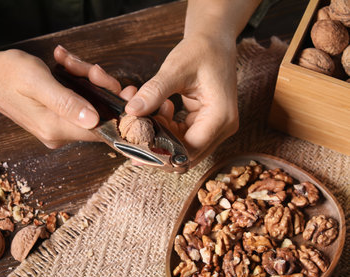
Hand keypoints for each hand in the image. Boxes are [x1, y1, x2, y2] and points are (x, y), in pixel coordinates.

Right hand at [0, 45, 129, 147]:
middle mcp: (58, 135)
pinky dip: (75, 82)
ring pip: (88, 105)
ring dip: (84, 80)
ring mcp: (56, 128)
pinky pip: (77, 102)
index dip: (118, 111)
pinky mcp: (54, 119)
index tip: (127, 90)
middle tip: (84, 65)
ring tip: (66, 61)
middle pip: (97, 116)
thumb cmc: (7, 73)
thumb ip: (66, 102)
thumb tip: (94, 120)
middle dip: (98, 86)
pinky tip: (63, 65)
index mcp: (55, 129)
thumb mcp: (37, 82)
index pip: (101, 130)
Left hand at [125, 35, 238, 165]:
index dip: (161, 154)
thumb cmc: (200, 51)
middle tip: (136, 134)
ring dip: (163, 137)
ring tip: (151, 114)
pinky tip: (161, 111)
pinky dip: (168, 130)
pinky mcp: (207, 124)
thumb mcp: (175, 69)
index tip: (136, 148)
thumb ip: (154, 91)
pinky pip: (184, 138)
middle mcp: (222, 127)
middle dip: (159, 147)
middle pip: (187, 155)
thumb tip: (132, 111)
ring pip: (183, 149)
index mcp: (220, 117)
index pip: (189, 151)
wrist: (214, 42)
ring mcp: (216, 128)